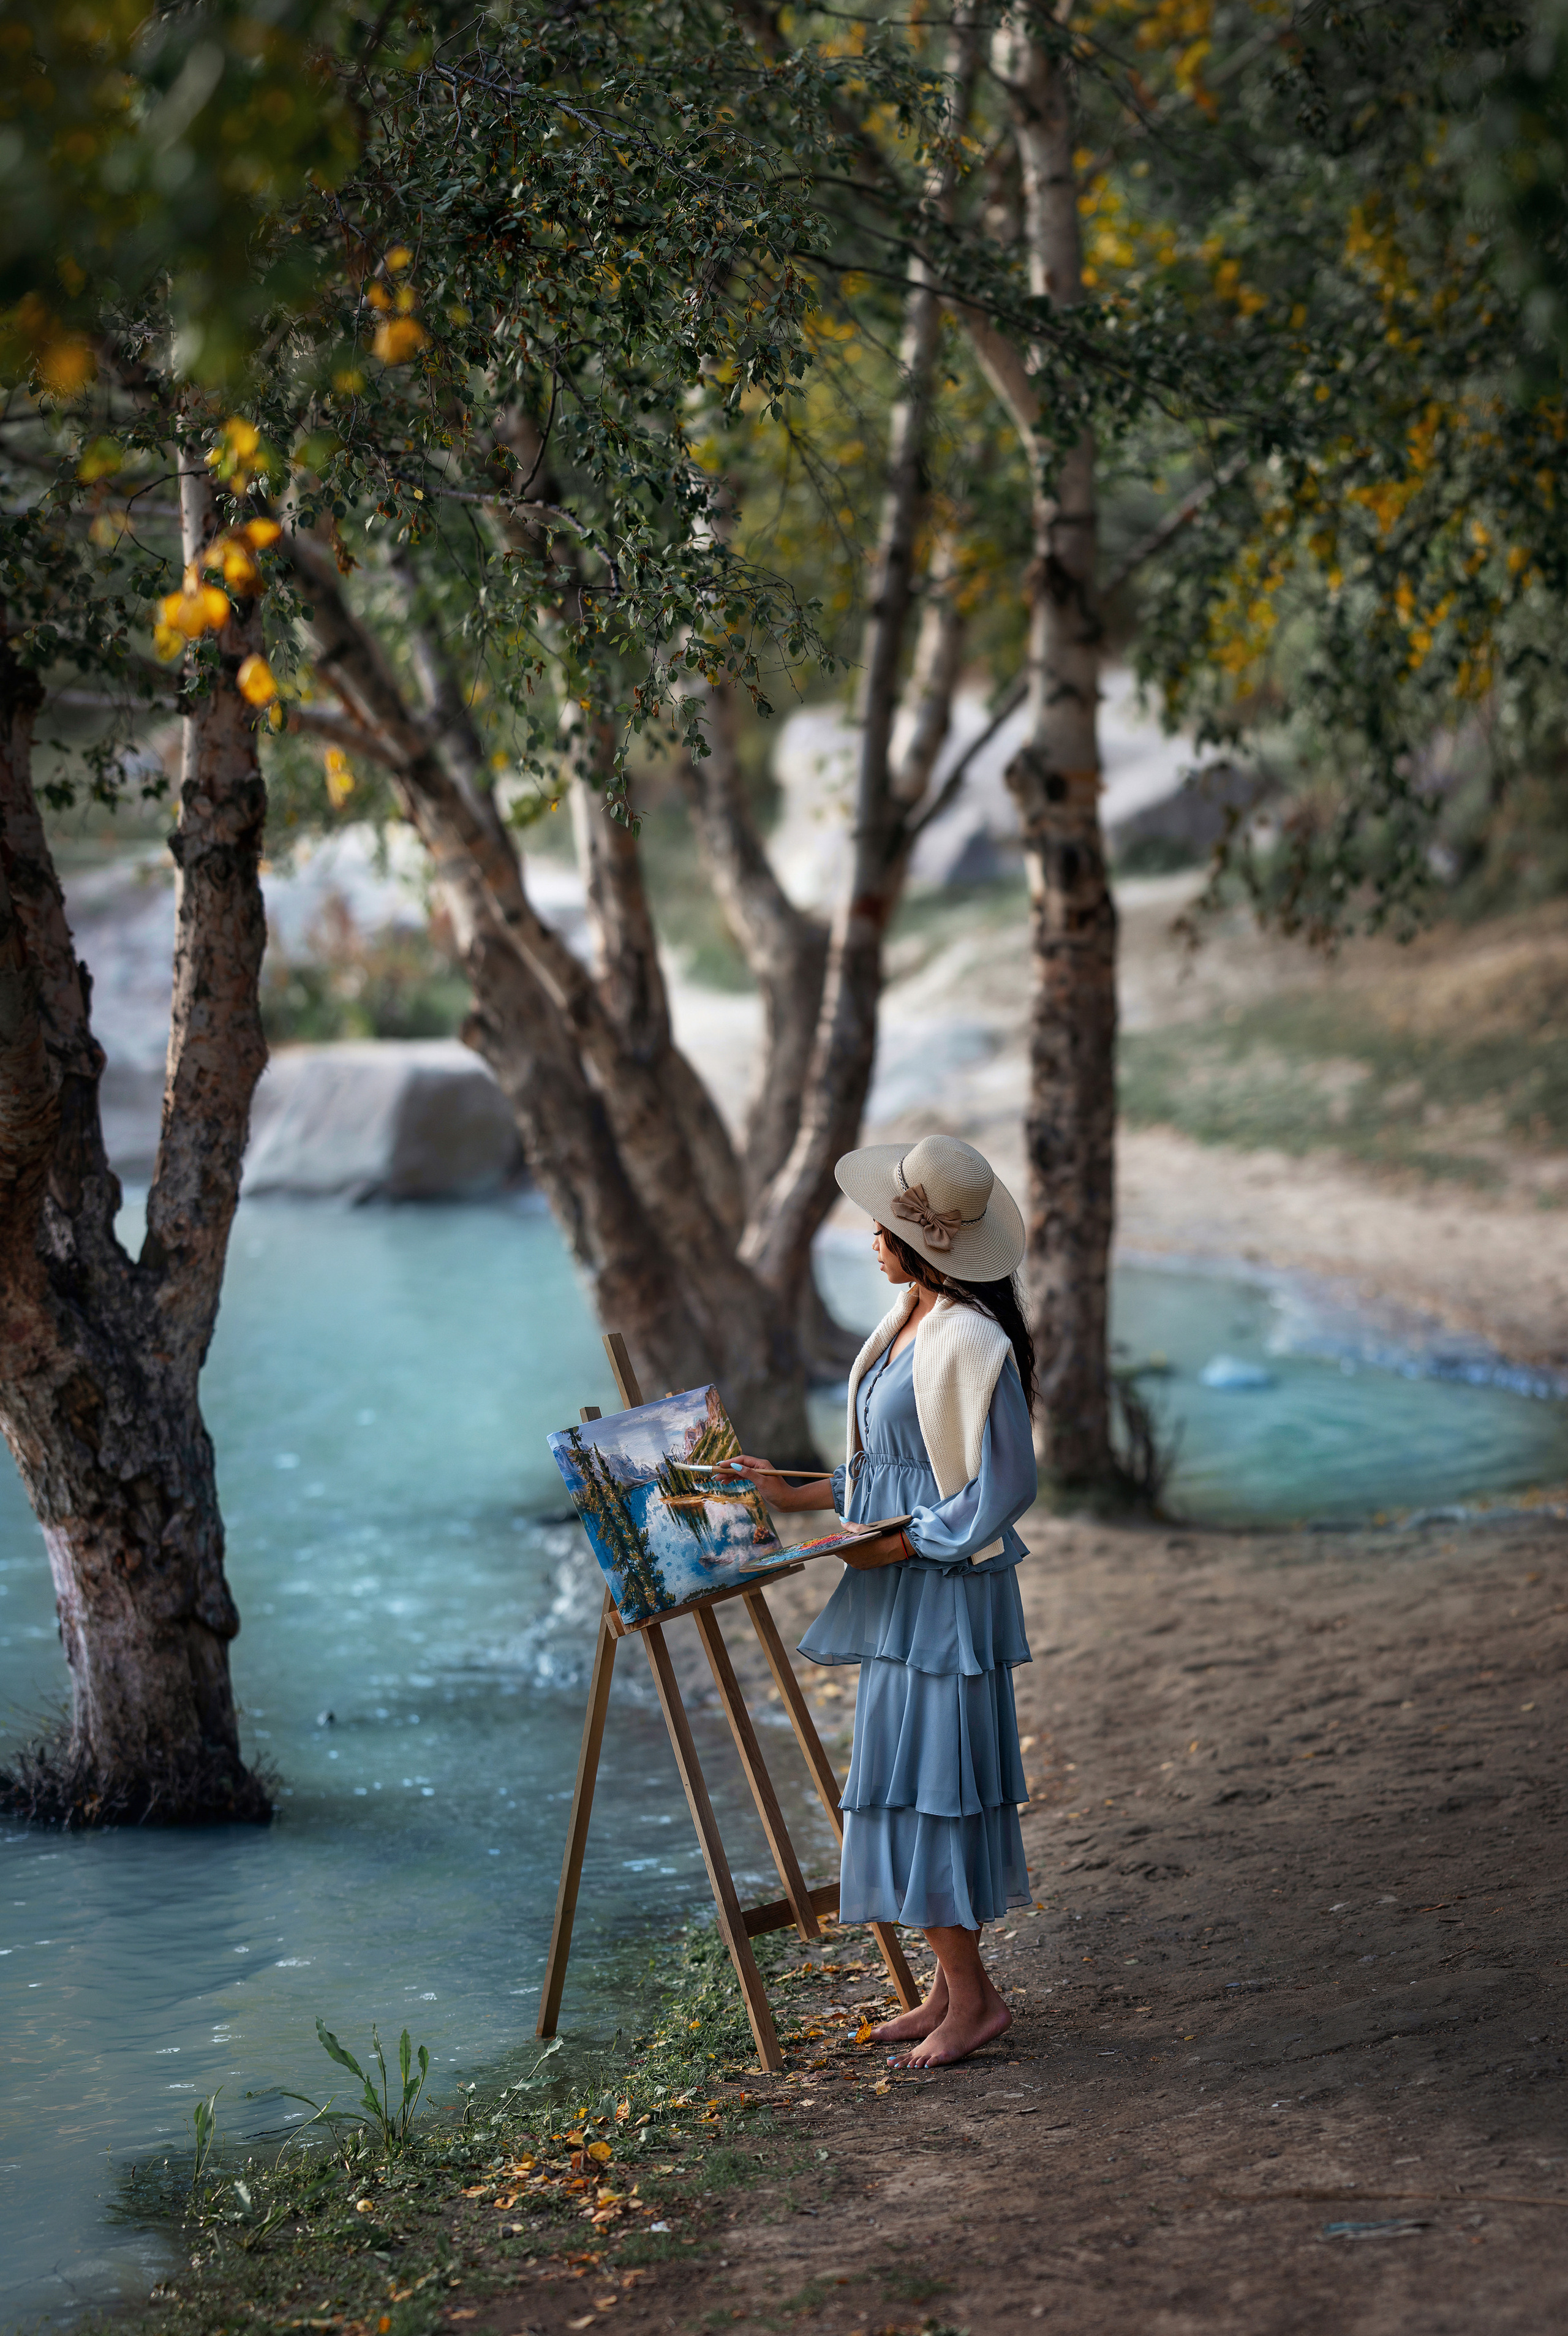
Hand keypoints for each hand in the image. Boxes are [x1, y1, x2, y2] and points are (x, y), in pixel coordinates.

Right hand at [718, 1455, 835, 1513]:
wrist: (787, 1502)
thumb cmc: (778, 1492)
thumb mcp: (762, 1482)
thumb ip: (749, 1474)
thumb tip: (735, 1466)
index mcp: (761, 1464)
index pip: (742, 1460)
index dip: (730, 1462)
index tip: (719, 1466)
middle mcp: (759, 1467)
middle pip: (739, 1465)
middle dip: (727, 1470)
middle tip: (715, 1475)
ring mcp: (758, 1473)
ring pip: (740, 1471)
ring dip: (730, 1475)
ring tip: (719, 1480)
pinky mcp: (757, 1480)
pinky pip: (743, 1477)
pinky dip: (735, 1479)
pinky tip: (728, 1482)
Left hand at [839, 1527, 910, 1570]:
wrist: (892, 1548)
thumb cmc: (876, 1537)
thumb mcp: (862, 1529)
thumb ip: (850, 1526)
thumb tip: (842, 1521)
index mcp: (846, 1551)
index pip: (835, 1549)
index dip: (836, 1544)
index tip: (837, 1540)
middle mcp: (850, 1561)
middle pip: (843, 1553)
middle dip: (846, 1547)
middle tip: (851, 1539)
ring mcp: (857, 1565)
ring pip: (851, 1558)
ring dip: (853, 1552)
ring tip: (860, 1544)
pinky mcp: (865, 1568)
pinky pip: (858, 1561)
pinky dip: (859, 1556)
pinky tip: (865, 1550)